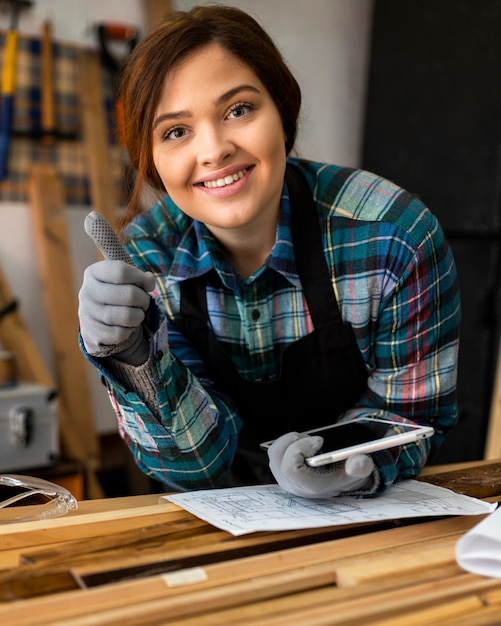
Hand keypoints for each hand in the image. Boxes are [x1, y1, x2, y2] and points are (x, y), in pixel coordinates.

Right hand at [79, 211, 154, 363]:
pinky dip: (130, 331)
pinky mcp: (92, 334)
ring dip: (139, 316)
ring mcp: (87, 314)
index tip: (149, 282)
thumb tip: (91, 215)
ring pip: (127, 316)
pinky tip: (125, 326)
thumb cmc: (117, 290)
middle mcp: (86, 292)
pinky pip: (122, 334)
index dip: (142, 279)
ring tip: (136, 313)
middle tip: (143, 302)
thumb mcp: (117, 267)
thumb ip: (108, 243)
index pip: (122, 271)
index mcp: (94, 272)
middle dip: (144, 300)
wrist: (104, 323)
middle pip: (130, 295)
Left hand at [267, 431, 373, 497]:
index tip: (319, 442)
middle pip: (278, 456)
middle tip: (314, 440)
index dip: (300, 449)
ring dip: (291, 440)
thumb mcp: (359, 470)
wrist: (340, 479)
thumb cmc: (348, 473)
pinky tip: (304, 445)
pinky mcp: (280, 469)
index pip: (290, 469)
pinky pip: (275, 451)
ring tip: (309, 442)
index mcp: (310, 486)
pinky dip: (288, 442)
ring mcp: (284, 478)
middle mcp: (293, 485)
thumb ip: (360, 467)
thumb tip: (357, 463)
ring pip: (275, 452)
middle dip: (296, 441)